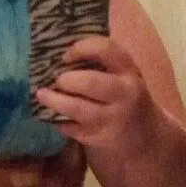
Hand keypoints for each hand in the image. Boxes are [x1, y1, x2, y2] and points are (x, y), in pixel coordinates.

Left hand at [34, 36, 161, 155]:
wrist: (144, 134)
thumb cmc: (123, 96)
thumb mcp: (122, 76)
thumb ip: (99, 64)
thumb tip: (56, 54)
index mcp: (128, 71)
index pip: (107, 50)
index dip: (82, 48)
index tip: (66, 56)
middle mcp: (124, 93)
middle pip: (90, 82)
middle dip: (67, 80)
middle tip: (56, 80)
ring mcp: (112, 118)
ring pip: (77, 108)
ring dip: (54, 101)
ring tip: (41, 95)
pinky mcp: (99, 137)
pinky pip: (71, 127)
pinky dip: (57, 120)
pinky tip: (51, 114)